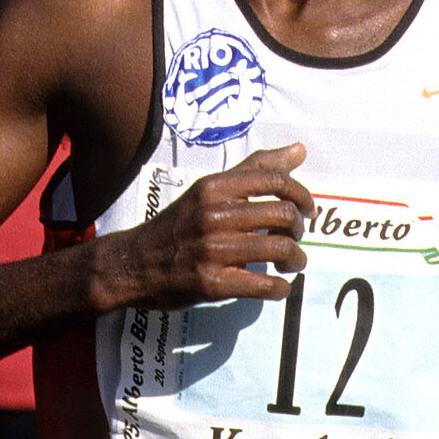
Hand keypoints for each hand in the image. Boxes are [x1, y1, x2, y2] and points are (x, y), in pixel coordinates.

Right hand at [107, 143, 316, 308]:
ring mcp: (212, 250)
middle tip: (295, 236)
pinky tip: (277, 286)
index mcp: (213, 188)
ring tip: (291, 263)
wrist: (132, 264)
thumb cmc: (177, 226)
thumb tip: (299, 150)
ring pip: (279, 248)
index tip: (307, 209)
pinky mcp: (211, 283)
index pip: (274, 179)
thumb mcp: (209, 190)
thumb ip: (254, 169)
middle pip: (282, 213)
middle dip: (299, 228)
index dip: (301, 194)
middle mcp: (213, 215)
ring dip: (296, 259)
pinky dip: (280, 288)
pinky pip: (263, 285)